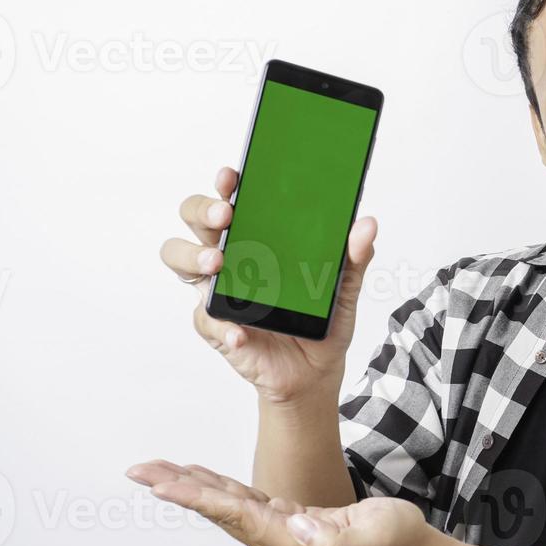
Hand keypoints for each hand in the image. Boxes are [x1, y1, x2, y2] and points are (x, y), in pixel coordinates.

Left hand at [125, 459, 446, 545]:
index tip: (162, 485)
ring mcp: (282, 533)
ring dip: (190, 487)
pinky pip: (242, 502)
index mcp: (292, 545)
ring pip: (225, 505)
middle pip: (218, 511)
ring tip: (156, 470)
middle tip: (139, 471)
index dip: (198, 497)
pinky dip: (217, 487)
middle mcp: (278, 541)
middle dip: (177, 489)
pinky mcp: (290, 521)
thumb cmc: (396, 543)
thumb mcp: (375, 534)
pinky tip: (200, 478)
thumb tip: (300, 526)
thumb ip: (337, 537)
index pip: (235, 514)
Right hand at [158, 165, 379, 403]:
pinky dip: (222, 327)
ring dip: (192, 254)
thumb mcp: (344, 286)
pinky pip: (205, 319)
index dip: (226, 183)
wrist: (316, 370)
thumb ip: (353, 256)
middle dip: (202, 209)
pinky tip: (240, 335)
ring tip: (218, 263)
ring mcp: (217, 288)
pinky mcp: (216, 325)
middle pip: (194, 218)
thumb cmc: (321, 318)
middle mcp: (230, 255)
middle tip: (225, 216)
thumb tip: (367, 225)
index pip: (232, 198)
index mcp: (258, 235)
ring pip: (178, 257)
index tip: (232, 176)